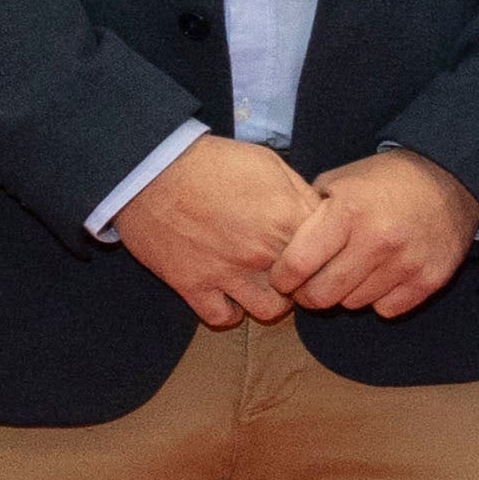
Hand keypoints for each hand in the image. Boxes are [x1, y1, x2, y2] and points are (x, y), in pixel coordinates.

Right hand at [116, 134, 322, 327]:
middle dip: (303, 280)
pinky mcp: (194, 286)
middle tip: (291, 272)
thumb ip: (298, 194)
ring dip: (271, 301)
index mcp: (286, 218)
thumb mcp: (268, 163)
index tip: (314, 253)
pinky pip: (223, 318)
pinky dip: (229, 311)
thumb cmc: (211, 161)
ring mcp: (228, 273)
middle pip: (304, 286)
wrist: (150, 169)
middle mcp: (262, 252)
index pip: (328, 252)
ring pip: (270, 311)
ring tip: (263, 286)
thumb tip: (317, 215)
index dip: (324, 254)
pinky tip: (228, 296)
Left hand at [276, 145, 478, 320]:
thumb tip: (281, 246)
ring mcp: (405, 263)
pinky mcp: (428, 280)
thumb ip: (309, 212)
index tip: (282, 278)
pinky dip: (378, 299)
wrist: (450, 179)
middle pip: (323, 295)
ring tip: (350, 272)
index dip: (282, 278)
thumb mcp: (340, 180)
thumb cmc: (385, 181)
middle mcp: (376, 240)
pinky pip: (386, 309)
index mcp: (348, 211)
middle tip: (310, 285)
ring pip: (354, 304)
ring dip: (345, 294)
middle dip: (308, 295)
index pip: (298, 264)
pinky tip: (381, 276)